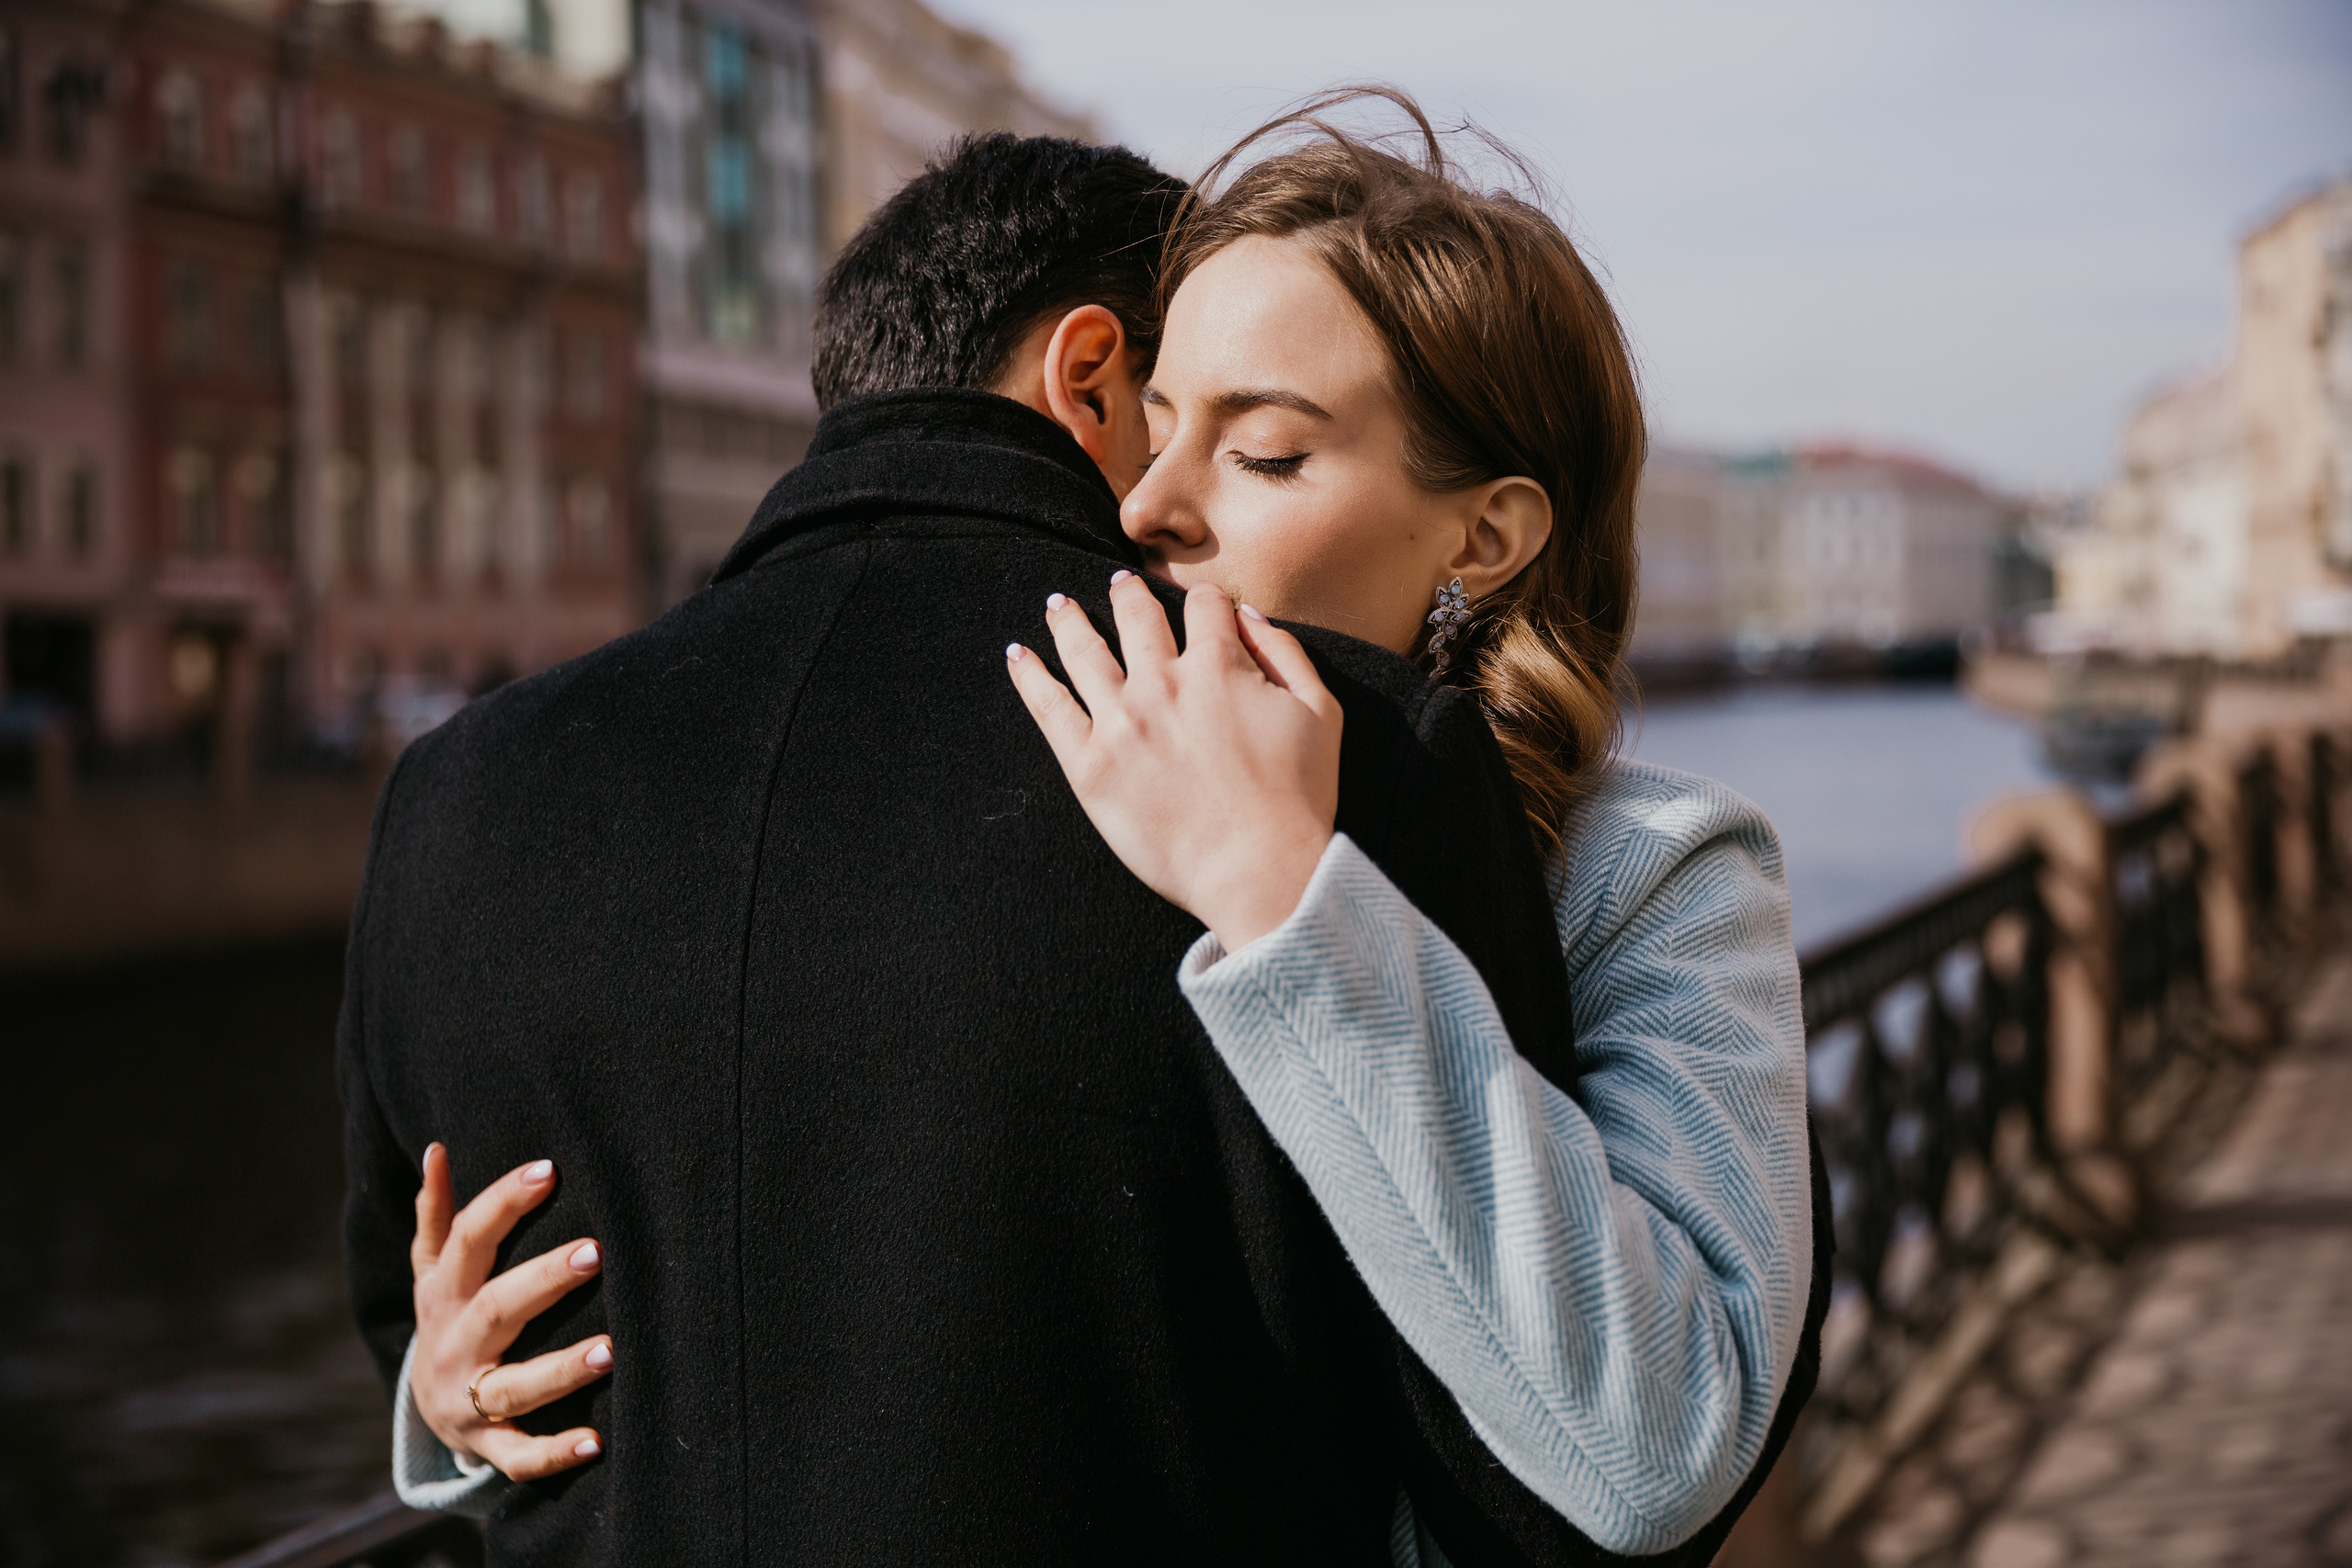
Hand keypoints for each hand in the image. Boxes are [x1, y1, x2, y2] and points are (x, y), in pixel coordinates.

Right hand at [409, 1143, 611, 1479]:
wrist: (427, 1409)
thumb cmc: (451, 1318)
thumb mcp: (434, 1272)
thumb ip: (438, 1216)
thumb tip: (437, 1150)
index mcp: (443, 1295)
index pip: (469, 1241)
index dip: (504, 1204)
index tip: (549, 1170)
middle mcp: (453, 1345)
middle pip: (496, 1310)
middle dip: (543, 1282)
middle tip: (595, 1252)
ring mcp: (467, 1400)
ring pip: (513, 1388)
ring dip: (562, 1369)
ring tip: (611, 1349)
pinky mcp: (486, 1445)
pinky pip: (519, 1455)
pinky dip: (555, 1453)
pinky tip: (598, 1440)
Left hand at [1006, 572, 1340, 952]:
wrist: (1257, 870)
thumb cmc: (1297, 798)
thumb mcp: (1320, 711)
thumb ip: (1285, 652)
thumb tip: (1247, 616)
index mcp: (1217, 665)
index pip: (1204, 607)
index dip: (1206, 602)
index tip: (1201, 608)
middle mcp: (1162, 683)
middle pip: (1136, 617)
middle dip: (1127, 594)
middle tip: (1116, 583)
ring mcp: (1120, 723)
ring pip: (1084, 652)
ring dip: (1069, 621)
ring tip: (1056, 605)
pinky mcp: (1090, 765)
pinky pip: (1049, 707)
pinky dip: (1030, 676)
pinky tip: (1017, 655)